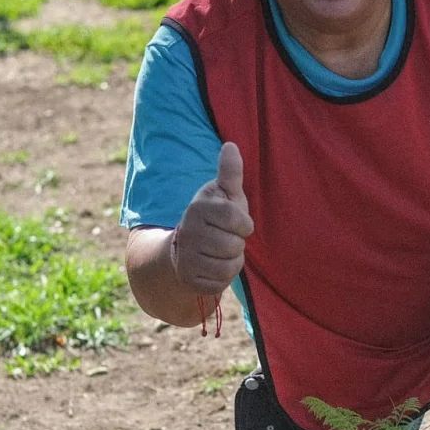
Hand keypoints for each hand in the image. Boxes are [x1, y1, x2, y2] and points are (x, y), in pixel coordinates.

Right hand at [172, 142, 253, 294]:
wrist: (187, 247)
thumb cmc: (215, 217)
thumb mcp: (225, 194)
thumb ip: (230, 173)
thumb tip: (231, 146)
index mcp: (199, 208)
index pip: (238, 220)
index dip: (244, 224)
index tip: (238, 223)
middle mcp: (188, 232)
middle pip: (234, 246)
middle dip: (237, 244)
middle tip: (226, 238)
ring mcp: (185, 257)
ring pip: (228, 267)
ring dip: (232, 261)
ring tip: (221, 252)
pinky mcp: (188, 279)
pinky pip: (220, 284)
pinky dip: (223, 277)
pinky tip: (213, 265)